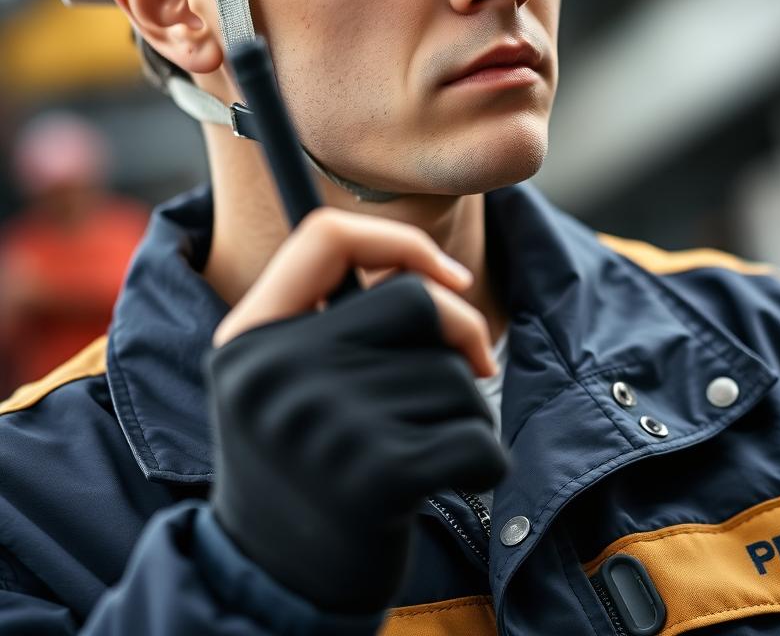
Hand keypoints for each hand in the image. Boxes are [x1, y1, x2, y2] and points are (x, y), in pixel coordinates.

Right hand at [206, 209, 507, 612]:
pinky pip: (476, 437)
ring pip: (451, 376)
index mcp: (248, 338)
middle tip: (468, 373)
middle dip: (462, 333)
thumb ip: (338, 322)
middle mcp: (273, 372)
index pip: (326, 237)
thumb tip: (449, 281)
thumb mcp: (285, 384)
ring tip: (419, 453)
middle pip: (415, 301)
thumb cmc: (302, 470)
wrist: (271, 590)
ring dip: (462, 414)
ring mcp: (321, 423)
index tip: (452, 277)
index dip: (401, 240)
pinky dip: (483, 461)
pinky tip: (445, 483)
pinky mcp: (374, 476)